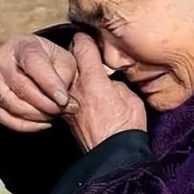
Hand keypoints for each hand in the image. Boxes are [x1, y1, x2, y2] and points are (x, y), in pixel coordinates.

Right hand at [0, 35, 76, 131]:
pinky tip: (42, 124)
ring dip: (37, 115)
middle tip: (63, 110)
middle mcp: (1, 59)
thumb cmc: (49, 61)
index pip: (34, 64)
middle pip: (22, 87)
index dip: (50, 84)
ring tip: (54, 115)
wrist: (28, 63)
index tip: (64, 100)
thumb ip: (64, 76)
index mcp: (23, 45)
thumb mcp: (62, 60)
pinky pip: (4, 118)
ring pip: (13, 105)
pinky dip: (25, 126)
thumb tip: (62, 101)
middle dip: (46, 104)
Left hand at [63, 33, 146, 151]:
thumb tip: (108, 79)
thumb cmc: (127, 126)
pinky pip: (64, 91)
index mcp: (92, 79)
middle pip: (68, 56)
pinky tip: (80, 90)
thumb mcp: (129, 96)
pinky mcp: (65, 114)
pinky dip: (69, 86)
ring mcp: (67, 101)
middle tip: (86, 49)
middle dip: (76, 51)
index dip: (87, 37)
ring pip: (64, 74)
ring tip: (83, 69)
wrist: (114, 156)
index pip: (82, 45)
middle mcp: (75, 87)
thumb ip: (115, 82)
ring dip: (71, 69)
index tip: (91, 36)